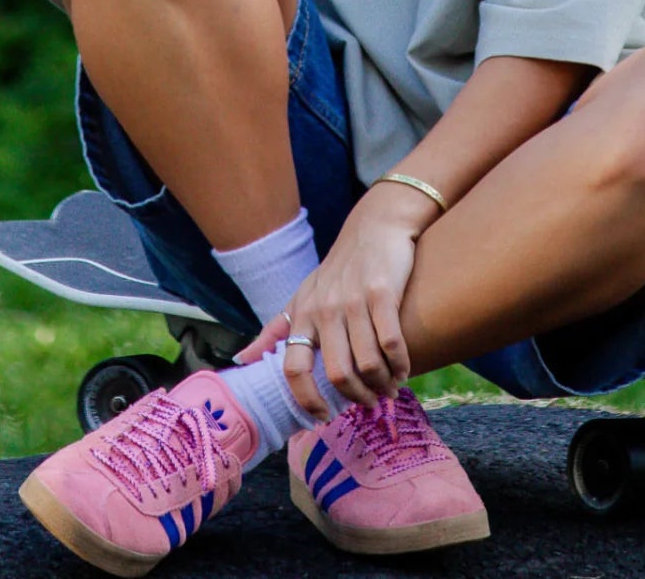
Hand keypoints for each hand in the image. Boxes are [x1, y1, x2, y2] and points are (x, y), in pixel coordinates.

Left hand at [234, 197, 421, 417]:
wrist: (374, 227)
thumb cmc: (337, 268)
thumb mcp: (302, 295)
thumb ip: (275, 330)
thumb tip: (242, 359)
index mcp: (302, 314)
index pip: (294, 368)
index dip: (307, 399)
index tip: (322, 416)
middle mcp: (324, 309)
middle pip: (336, 373)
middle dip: (356, 397)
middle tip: (369, 403)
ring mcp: (353, 301)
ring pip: (367, 363)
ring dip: (381, 385)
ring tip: (388, 388)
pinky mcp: (382, 293)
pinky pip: (391, 342)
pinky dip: (399, 365)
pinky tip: (403, 370)